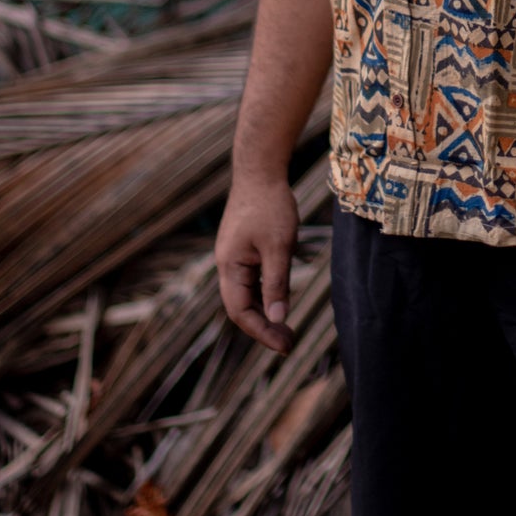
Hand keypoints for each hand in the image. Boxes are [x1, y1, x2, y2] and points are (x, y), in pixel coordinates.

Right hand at [216, 175, 297, 352]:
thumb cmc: (271, 206)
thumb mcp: (279, 246)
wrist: (260, 171)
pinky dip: (264, 293)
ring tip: (285, 328)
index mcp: (230, 266)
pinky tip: (279, 299)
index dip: (261, 332)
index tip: (283, 345)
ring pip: (246, 294)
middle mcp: (226, 265)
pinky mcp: (242, 248)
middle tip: (289, 342)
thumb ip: (277, 283)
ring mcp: (233, 256)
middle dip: (263, 327)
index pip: (240, 311)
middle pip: (240, 307)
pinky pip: (251, 279)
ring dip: (263, 312)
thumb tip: (278, 318)